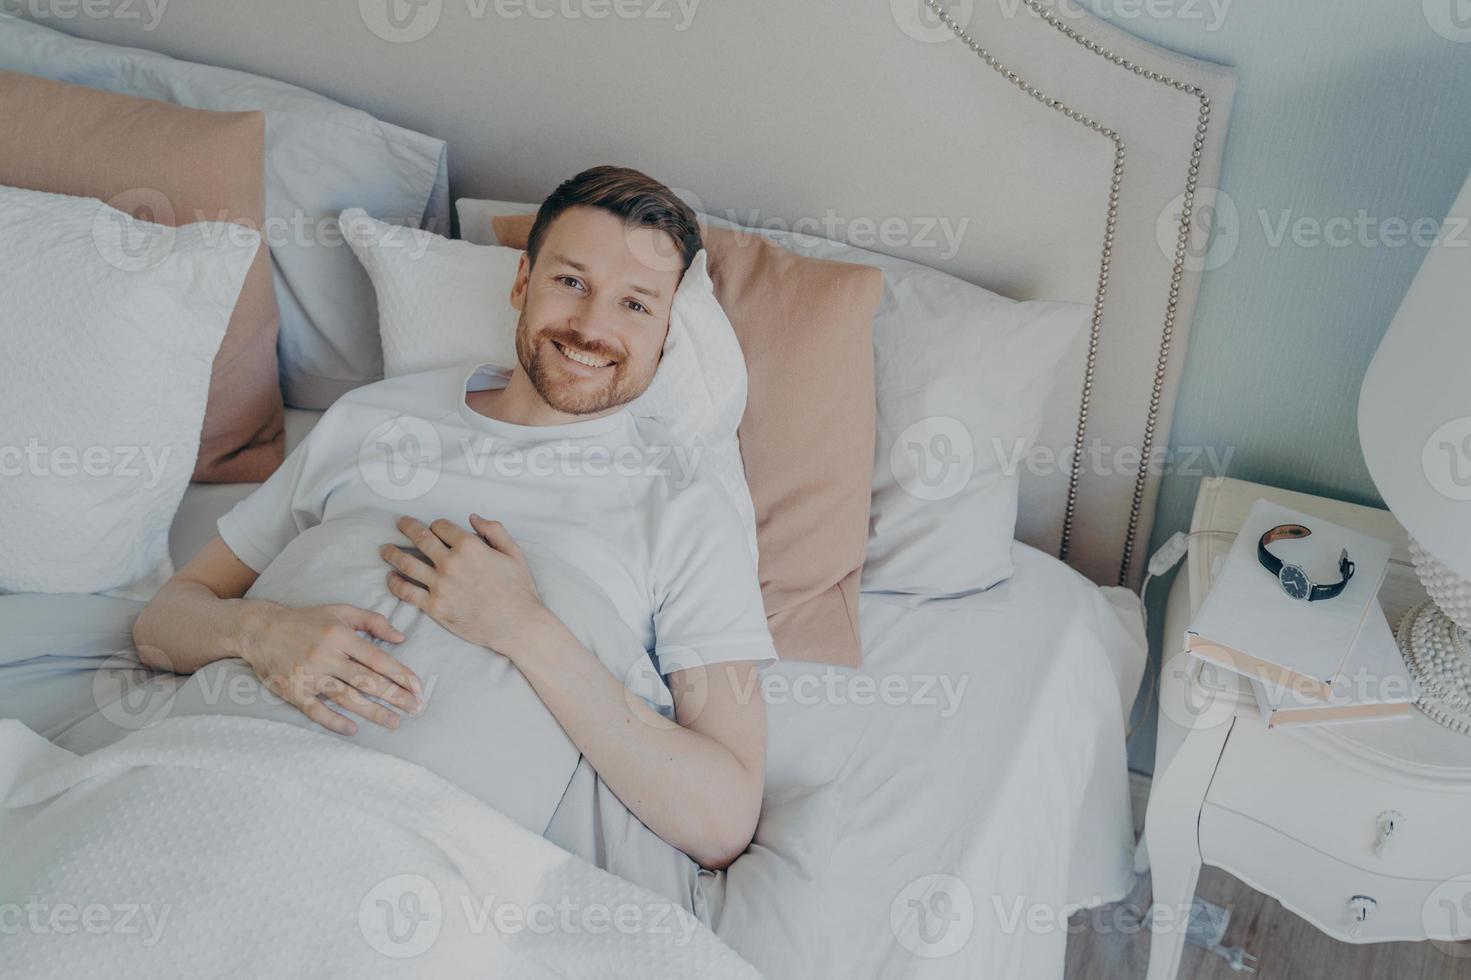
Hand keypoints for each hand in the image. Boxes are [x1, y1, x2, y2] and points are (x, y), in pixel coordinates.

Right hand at [240, 603, 421, 735]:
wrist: (259, 629)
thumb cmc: (306, 620)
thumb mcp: (340, 611)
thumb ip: (372, 621)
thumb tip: (401, 637)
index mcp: (340, 635)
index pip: (377, 658)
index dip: (400, 674)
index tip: (418, 687)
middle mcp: (326, 656)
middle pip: (366, 680)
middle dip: (395, 696)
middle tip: (416, 709)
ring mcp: (309, 675)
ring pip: (346, 696)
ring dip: (372, 712)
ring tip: (394, 722)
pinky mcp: (293, 690)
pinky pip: (315, 709)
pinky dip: (333, 721)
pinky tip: (352, 729)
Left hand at [381, 515, 547, 655]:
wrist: (517, 624)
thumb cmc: (518, 589)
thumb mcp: (513, 552)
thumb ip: (494, 530)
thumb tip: (472, 518)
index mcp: (469, 546)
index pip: (440, 526)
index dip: (436, 525)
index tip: (433, 528)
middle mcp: (450, 562)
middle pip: (420, 538)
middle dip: (407, 527)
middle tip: (399, 524)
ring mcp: (440, 585)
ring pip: (406, 563)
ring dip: (392, 553)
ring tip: (384, 549)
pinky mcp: (435, 606)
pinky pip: (407, 592)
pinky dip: (394, 584)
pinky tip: (390, 578)